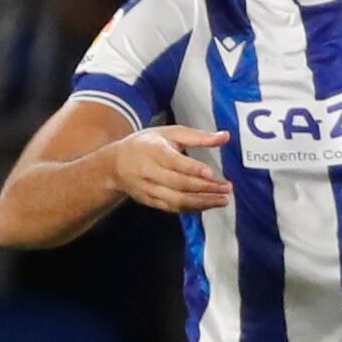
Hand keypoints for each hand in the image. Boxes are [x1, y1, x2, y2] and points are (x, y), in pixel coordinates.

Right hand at [110, 127, 233, 214]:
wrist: (115, 164)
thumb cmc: (147, 144)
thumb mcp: (169, 133)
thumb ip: (197, 136)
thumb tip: (225, 136)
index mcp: (152, 150)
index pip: (173, 161)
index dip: (192, 168)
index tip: (211, 173)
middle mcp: (148, 171)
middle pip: (178, 184)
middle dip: (205, 188)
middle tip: (227, 188)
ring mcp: (148, 189)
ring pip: (176, 200)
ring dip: (202, 202)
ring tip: (222, 200)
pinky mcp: (149, 201)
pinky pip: (173, 208)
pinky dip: (192, 208)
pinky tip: (208, 205)